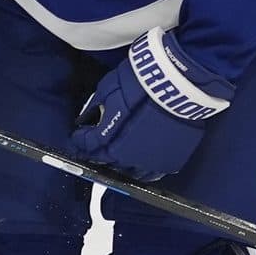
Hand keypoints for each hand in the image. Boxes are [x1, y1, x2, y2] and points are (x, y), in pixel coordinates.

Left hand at [71, 29, 233, 180]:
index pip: (88, 146)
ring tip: (122, 157)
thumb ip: (96, 107)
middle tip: (98, 149)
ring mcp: (150, 160)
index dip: (81, 142)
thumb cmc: (140, 81)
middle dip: (100, 155)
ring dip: (124, 166)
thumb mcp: (108, 88)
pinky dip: (147, 170)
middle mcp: (126, 155)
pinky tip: (144, 162)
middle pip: (108, 162)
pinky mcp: (171, 159)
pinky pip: (155, 173)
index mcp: (108, 139)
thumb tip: (85, 119)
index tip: (79, 138)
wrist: (176, 82)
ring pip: (132, 173)